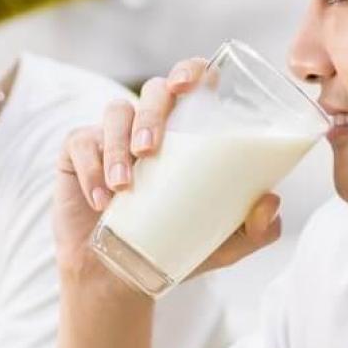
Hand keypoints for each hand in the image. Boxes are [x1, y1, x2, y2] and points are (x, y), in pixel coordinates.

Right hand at [53, 58, 284, 292]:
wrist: (121, 276)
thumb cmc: (174, 245)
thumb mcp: (223, 245)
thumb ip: (253, 229)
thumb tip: (272, 203)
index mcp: (186, 131)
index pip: (190, 82)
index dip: (190, 71)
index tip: (188, 85)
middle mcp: (149, 125)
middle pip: (152, 91)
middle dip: (151, 113)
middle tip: (151, 149)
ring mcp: (111, 135)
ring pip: (115, 114)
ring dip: (118, 145)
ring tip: (124, 185)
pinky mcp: (76, 153)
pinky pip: (80, 143)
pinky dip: (91, 170)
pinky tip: (101, 199)